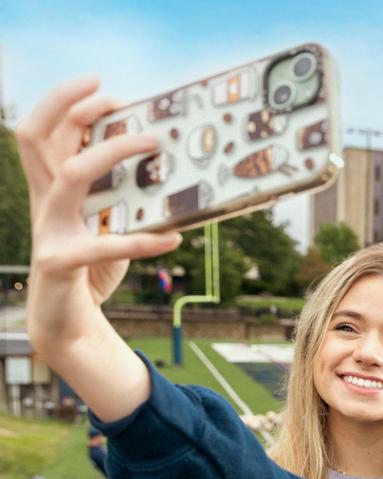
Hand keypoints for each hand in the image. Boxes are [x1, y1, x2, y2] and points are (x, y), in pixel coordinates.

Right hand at [16, 77, 181, 356]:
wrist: (67, 323)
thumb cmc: (91, 266)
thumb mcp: (105, 224)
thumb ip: (122, 195)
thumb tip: (167, 165)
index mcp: (49, 189)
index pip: (40, 130)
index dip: (62, 99)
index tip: (101, 84)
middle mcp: (42, 201)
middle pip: (39, 137)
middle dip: (76, 108)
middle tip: (120, 99)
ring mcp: (48, 230)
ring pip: (70, 174)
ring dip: (113, 152)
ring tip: (155, 143)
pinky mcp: (61, 262)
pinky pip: (105, 245)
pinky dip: (144, 240)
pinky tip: (175, 238)